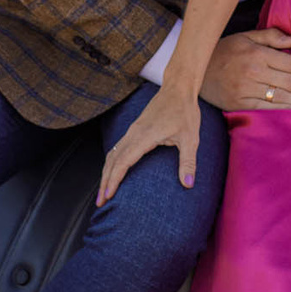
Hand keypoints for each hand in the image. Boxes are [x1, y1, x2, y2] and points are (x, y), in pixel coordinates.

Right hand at [98, 82, 204, 203]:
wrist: (177, 89)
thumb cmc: (185, 112)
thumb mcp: (191, 138)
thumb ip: (188, 162)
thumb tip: (188, 185)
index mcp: (144, 136)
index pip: (123, 162)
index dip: (114, 180)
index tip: (108, 196)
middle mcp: (133, 134)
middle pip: (112, 161)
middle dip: (104, 182)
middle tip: (100, 202)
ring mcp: (132, 131)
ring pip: (112, 155)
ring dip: (105, 174)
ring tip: (103, 192)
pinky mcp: (134, 130)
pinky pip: (117, 149)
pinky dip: (111, 164)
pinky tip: (111, 172)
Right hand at [201, 29, 290, 113]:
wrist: (196, 70)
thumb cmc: (224, 51)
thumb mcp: (246, 37)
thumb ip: (270, 37)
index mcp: (257, 54)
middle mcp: (253, 72)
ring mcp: (246, 90)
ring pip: (283, 98)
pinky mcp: (240, 104)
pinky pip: (268, 108)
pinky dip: (286, 110)